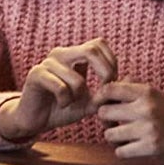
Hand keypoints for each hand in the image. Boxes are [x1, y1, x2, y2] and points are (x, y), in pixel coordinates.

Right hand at [0, 40, 117, 142]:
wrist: (34, 120)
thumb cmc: (61, 108)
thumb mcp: (88, 102)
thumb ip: (105, 93)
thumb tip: (130, 80)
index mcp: (74, 55)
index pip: (99, 44)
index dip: (111, 62)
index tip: (112, 84)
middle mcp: (61, 54)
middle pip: (92, 50)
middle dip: (104, 73)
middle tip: (103, 93)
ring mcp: (47, 62)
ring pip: (76, 76)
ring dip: (80, 95)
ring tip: (72, 103)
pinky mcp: (36, 74)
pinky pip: (60, 86)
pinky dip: (66, 99)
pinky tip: (62, 104)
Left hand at [96, 80, 163, 164]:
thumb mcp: (153, 94)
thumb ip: (130, 87)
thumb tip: (102, 89)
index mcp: (146, 91)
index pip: (109, 89)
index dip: (99, 98)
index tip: (102, 105)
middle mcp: (146, 107)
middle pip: (103, 112)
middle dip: (106, 120)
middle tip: (115, 123)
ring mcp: (149, 128)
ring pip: (109, 134)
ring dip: (114, 138)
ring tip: (126, 136)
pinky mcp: (151, 147)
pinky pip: (120, 151)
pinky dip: (123, 151)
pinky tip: (133, 147)